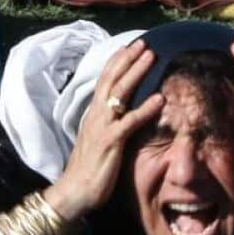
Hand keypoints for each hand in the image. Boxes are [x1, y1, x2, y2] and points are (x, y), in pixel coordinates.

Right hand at [45, 40, 163, 220]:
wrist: (73, 191)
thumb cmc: (89, 168)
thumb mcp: (99, 139)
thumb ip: (110, 124)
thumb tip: (123, 113)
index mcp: (94, 113)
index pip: (105, 80)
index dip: (118, 61)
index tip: (131, 46)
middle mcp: (96, 115)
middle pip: (112, 79)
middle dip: (128, 58)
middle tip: (144, 42)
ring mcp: (102, 127)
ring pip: (119, 92)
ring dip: (136, 72)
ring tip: (151, 56)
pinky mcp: (110, 142)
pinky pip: (130, 121)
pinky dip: (145, 109)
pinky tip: (160, 99)